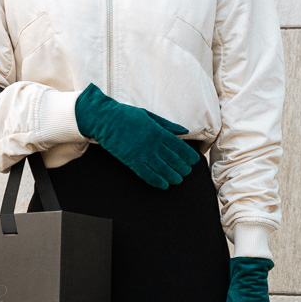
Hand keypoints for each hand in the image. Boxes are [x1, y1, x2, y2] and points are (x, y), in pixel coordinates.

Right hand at [74, 82, 199, 188]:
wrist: (106, 120)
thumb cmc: (128, 116)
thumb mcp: (150, 116)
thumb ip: (167, 125)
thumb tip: (184, 131)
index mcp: (159, 131)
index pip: (179, 146)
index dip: (188, 155)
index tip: (194, 161)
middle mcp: (153, 143)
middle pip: (173, 159)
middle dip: (182, 168)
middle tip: (186, 172)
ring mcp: (143, 153)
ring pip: (163, 169)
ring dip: (172, 176)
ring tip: (178, 180)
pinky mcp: (132, 161)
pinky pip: (148, 174)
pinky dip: (157, 181)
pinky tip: (164, 185)